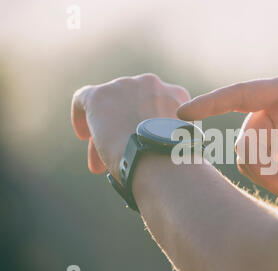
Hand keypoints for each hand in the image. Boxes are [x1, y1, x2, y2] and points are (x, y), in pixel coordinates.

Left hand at [71, 74, 189, 178]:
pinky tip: (82, 134)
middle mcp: (151, 84)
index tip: (142, 142)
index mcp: (176, 95)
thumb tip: (153, 149)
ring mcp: (125, 87)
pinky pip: (83, 98)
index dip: (146, 125)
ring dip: (107, 131)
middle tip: (120, 153)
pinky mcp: (99, 96)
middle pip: (130, 106)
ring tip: (101, 160)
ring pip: (110, 107)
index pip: (156, 106)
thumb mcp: (181, 144)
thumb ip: (169, 136)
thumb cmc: (176, 163)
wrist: (160, 162)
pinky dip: (81, 116)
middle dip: (125, 128)